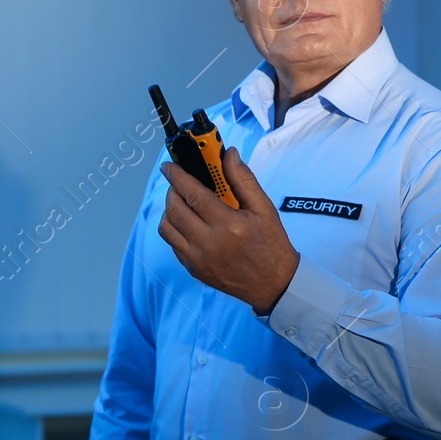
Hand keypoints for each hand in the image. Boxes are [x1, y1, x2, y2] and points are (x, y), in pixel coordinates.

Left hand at [158, 147, 299, 314]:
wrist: (273, 285)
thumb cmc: (271, 244)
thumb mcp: (264, 209)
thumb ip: (243, 180)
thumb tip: (228, 155)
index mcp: (228, 225)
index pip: (193, 194)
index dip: (178, 177)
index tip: (169, 166)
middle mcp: (208, 243)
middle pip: (175, 209)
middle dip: (172, 190)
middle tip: (181, 183)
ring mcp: (197, 259)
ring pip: (167, 228)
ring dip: (170, 210)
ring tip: (183, 203)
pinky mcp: (193, 269)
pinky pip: (173, 244)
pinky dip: (174, 229)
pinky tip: (188, 223)